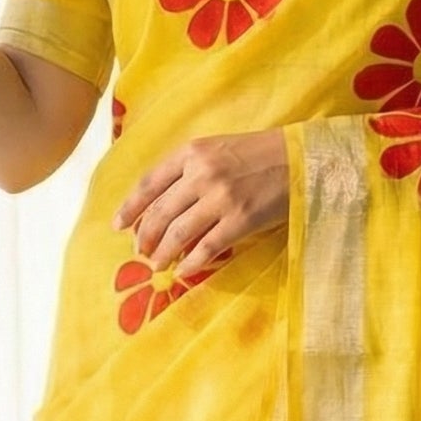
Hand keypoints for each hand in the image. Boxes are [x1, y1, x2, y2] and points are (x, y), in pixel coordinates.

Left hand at [112, 129, 289, 275]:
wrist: (302, 159)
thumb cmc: (259, 154)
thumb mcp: (217, 149)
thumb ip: (188, 169)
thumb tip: (160, 203)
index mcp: (192, 152)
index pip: (149, 183)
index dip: (130, 207)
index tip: (118, 225)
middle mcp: (202, 174)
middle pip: (160, 212)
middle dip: (145, 236)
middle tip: (139, 251)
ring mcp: (221, 198)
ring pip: (178, 232)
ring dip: (163, 252)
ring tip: (157, 264)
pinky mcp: (240, 220)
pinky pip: (206, 247)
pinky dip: (191, 263)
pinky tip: (183, 271)